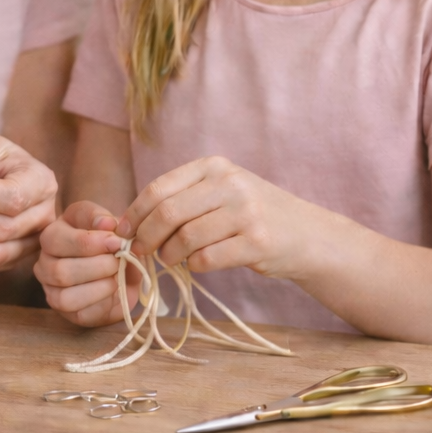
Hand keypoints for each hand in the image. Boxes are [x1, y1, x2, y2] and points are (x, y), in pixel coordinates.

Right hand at [33, 200, 138, 326]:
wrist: (122, 268)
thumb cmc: (108, 241)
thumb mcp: (106, 222)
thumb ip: (103, 218)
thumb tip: (106, 223)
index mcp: (51, 236)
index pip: (58, 240)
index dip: (90, 242)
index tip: (117, 242)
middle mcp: (44, 263)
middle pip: (60, 271)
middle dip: (97, 267)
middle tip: (119, 261)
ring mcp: (51, 289)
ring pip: (65, 296)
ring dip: (99, 287)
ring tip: (117, 277)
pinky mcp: (65, 310)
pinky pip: (78, 312)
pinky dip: (101, 302)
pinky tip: (113, 290)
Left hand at [118, 156, 318, 278]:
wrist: (309, 235)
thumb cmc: (253, 215)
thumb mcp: (222, 191)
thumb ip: (183, 198)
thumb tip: (131, 221)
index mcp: (214, 166)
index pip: (159, 188)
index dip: (134, 212)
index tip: (122, 230)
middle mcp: (230, 184)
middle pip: (168, 213)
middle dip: (146, 236)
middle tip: (139, 251)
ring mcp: (246, 212)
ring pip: (185, 238)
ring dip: (169, 254)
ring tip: (169, 259)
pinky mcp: (257, 242)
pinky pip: (207, 258)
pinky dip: (194, 266)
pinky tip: (196, 264)